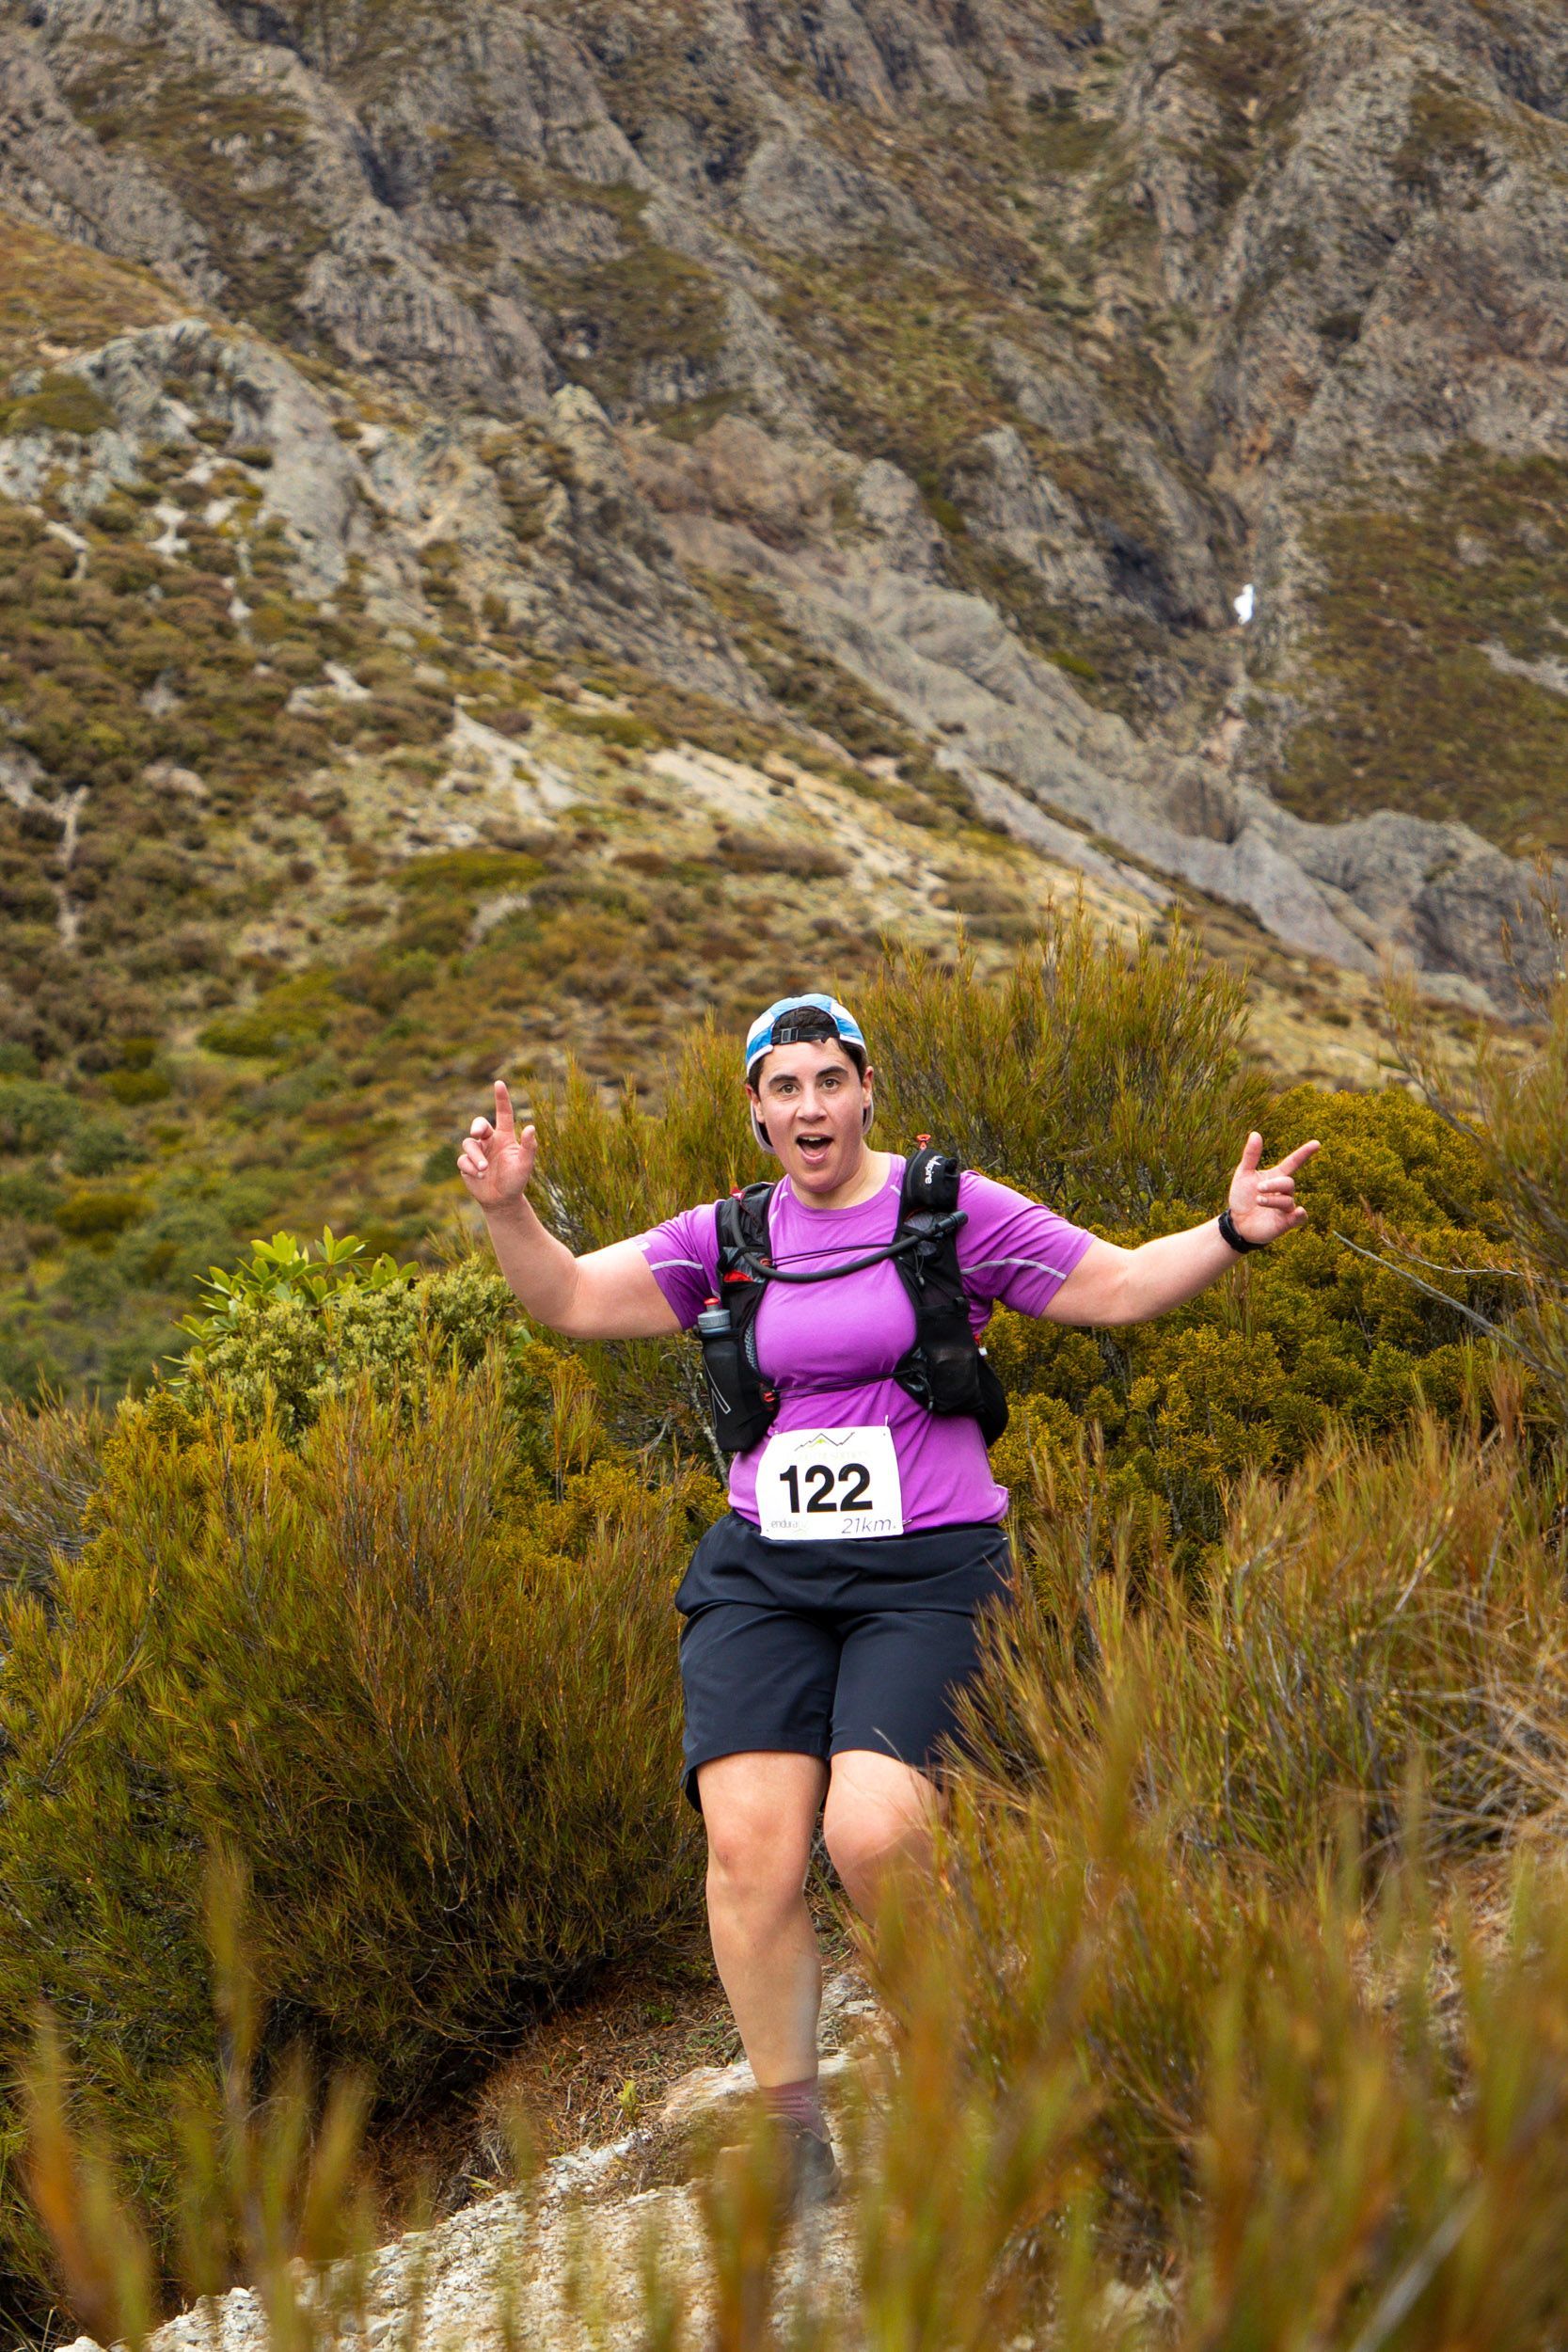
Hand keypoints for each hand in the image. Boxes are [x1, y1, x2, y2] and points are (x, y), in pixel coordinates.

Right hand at [456, 1081, 537, 1214]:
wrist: (502, 1200)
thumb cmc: (516, 1181)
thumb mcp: (525, 1164)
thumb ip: (528, 1147)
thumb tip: (531, 1127)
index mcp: (504, 1137)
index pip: (503, 1114)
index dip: (501, 1098)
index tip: (499, 1083)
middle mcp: (489, 1141)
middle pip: (479, 1124)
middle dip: (476, 1126)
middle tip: (478, 1133)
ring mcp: (477, 1152)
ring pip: (468, 1143)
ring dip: (475, 1156)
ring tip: (484, 1169)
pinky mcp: (466, 1164)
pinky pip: (462, 1159)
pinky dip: (470, 1167)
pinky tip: (478, 1175)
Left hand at [1227, 1130, 1320, 1244]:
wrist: (1236, 1223)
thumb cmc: (1242, 1198)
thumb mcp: (1243, 1174)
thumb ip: (1251, 1155)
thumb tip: (1255, 1133)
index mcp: (1276, 1177)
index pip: (1293, 1162)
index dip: (1304, 1153)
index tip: (1316, 1143)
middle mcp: (1284, 1192)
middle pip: (1288, 1183)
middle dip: (1274, 1185)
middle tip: (1258, 1188)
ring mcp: (1286, 1208)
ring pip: (1288, 1200)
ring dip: (1273, 1199)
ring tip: (1258, 1201)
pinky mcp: (1286, 1223)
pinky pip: (1299, 1218)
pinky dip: (1299, 1215)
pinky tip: (1298, 1211)